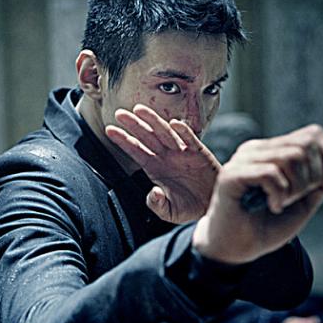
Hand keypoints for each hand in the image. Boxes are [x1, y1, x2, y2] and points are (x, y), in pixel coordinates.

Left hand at [105, 104, 220, 223]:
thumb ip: (158, 205)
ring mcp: (182, 152)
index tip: (109, 130)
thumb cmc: (189, 207)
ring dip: (153, 121)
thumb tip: (152, 193)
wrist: (212, 206)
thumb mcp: (170, 212)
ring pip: (165, 133)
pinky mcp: (199, 152)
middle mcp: (166, 156)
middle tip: (119, 113)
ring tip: (140, 110)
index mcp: (155, 168)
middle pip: (147, 137)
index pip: (136, 150)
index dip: (123, 140)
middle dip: (134, 124)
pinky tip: (173, 123)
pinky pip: (190, 139)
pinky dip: (183, 131)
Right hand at [193, 124, 322, 262]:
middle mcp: (257, 150)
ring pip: (291, 157)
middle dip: (312, 177)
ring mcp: (243, 160)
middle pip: (305, 145)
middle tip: (296, 198)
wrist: (237, 248)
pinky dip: (279, 194)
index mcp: (273, 151)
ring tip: (281, 203)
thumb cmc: (266, 225)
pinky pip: (271, 173)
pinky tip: (272, 206)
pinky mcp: (232, 175)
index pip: (312, 134)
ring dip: (295, 189)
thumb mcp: (304, 204)